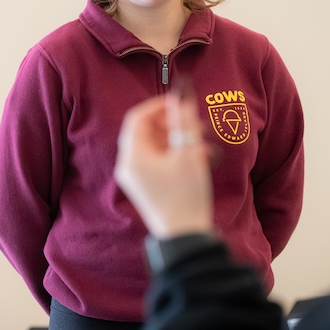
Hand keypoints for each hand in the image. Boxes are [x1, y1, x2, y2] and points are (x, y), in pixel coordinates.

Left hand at [114, 88, 213, 238]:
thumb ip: (185, 120)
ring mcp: (135, 179)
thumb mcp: (189, 153)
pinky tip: (196, 157)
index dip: (159, 106)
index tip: (180, 102)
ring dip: (175, 139)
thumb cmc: (186, 196)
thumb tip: (183, 92)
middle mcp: (128, 166)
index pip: (138, 118)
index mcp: (133, 156)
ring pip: (152, 146)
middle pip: (145, 131)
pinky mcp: (144, 188)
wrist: (184, 237)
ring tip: (201, 141)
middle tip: (194, 122)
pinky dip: (173, 154)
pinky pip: (155, 161)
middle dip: (171, 123)